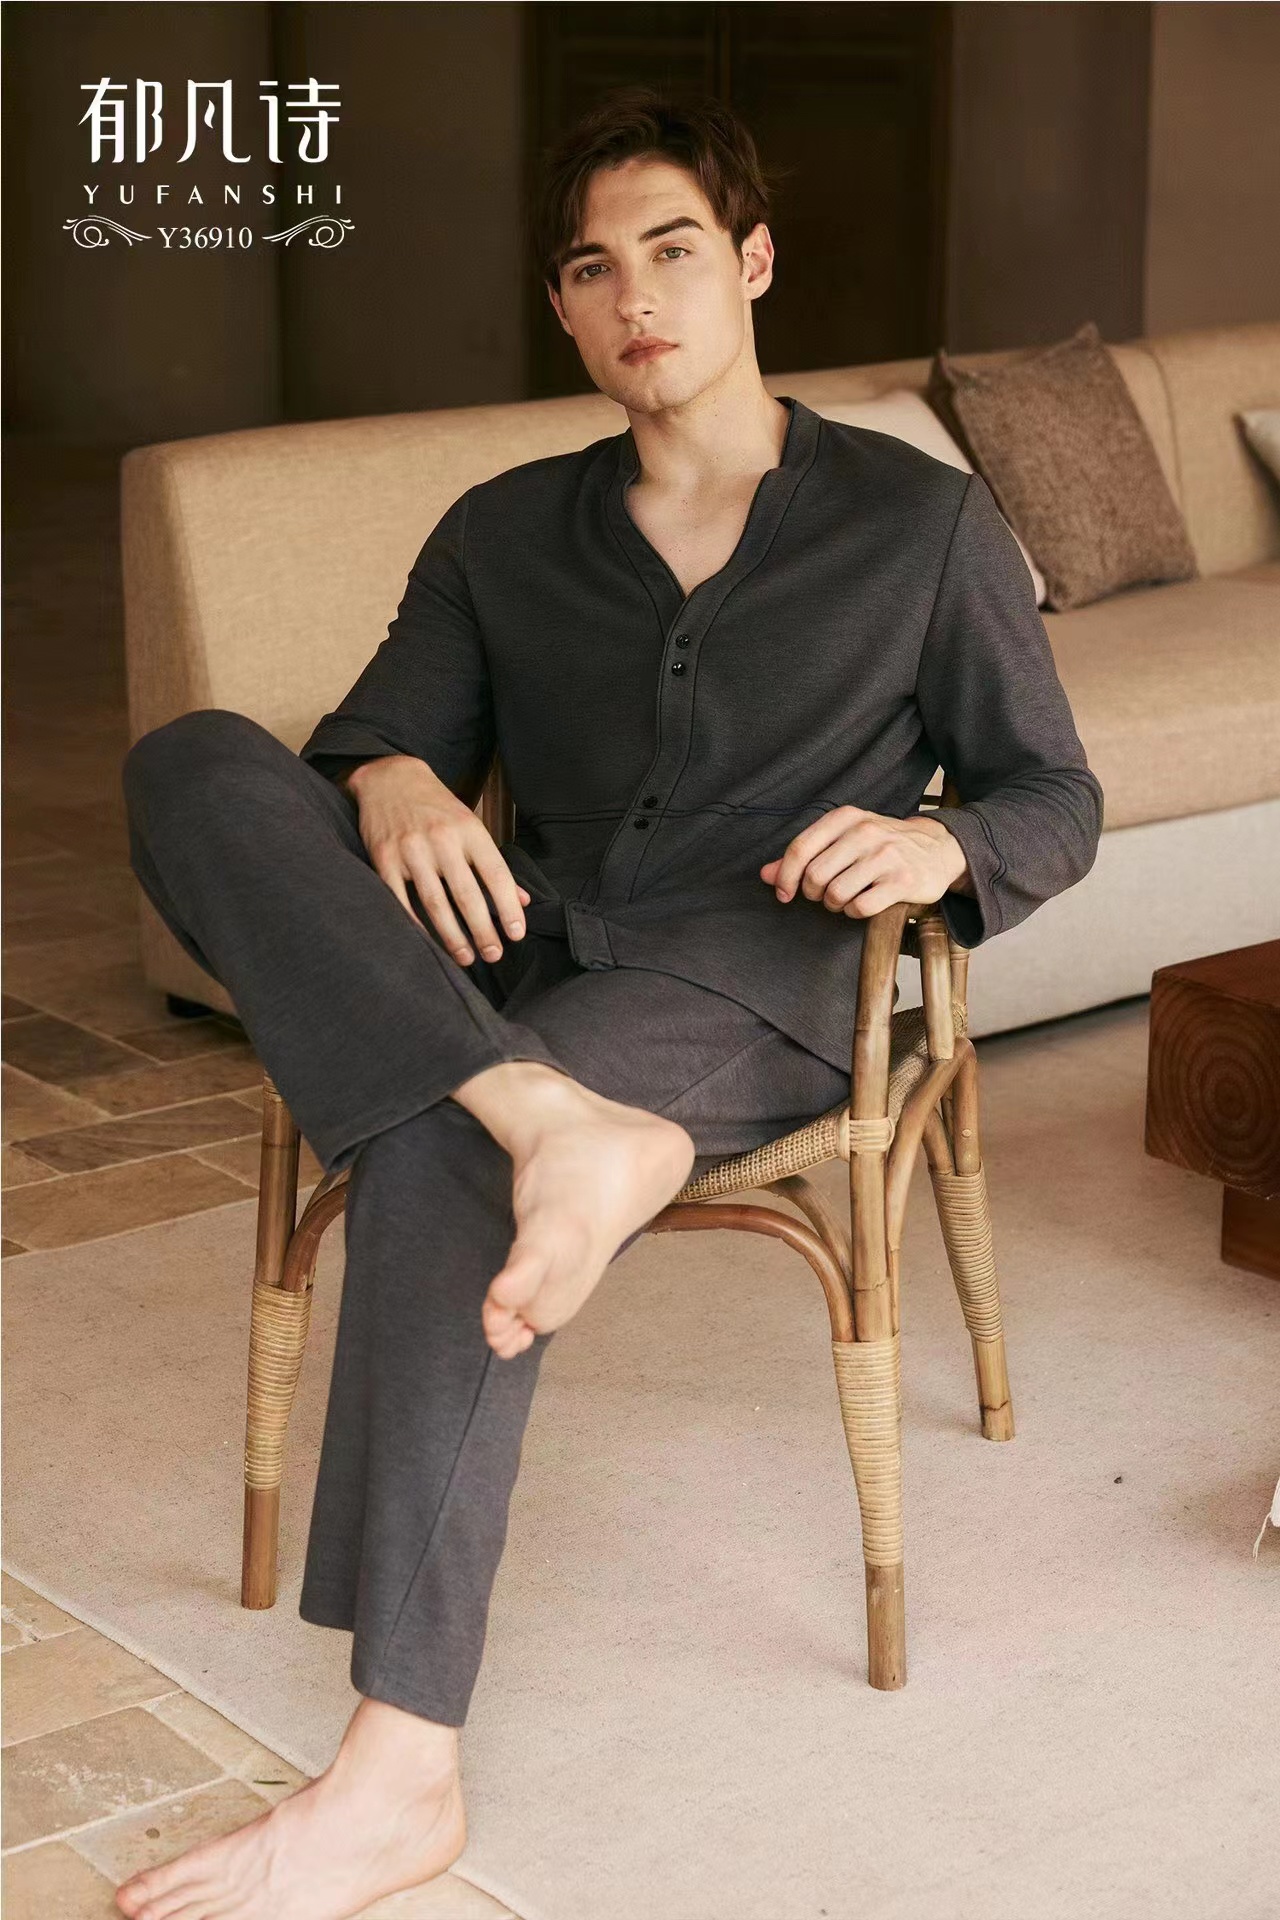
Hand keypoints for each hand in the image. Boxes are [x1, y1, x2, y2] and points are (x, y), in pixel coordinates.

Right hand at [346, 755, 530, 965]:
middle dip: (483, 930)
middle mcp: (442, 839)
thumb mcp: (471, 825)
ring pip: (435, 903)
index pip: (496, 875)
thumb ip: (494, 864)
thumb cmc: (437, 808)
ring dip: (452, 936)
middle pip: (467, 895)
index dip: (509, 908)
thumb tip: (522, 901)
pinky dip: (415, 925)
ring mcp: (411, 850)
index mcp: (469, 830)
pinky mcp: (384, 859)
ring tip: (466, 958)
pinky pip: (400, 900)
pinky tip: (427, 943)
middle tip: (494, 955)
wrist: (390, 778)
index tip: (516, 934)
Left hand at [760, 806, 971, 918]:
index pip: (800, 848)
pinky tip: (863, 904)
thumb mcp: (844, 840)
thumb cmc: (882, 846)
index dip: (786, 877)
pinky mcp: (902, 881)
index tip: (785, 893)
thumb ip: (805, 856)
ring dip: (834, 904)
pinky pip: (860, 908)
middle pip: (815, 875)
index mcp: (846, 818)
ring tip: (845, 899)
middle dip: (813, 894)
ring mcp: (886, 856)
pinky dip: (854, 913)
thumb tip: (766, 875)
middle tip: (824, 895)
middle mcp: (865, 832)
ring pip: (835, 893)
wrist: (937, 849)